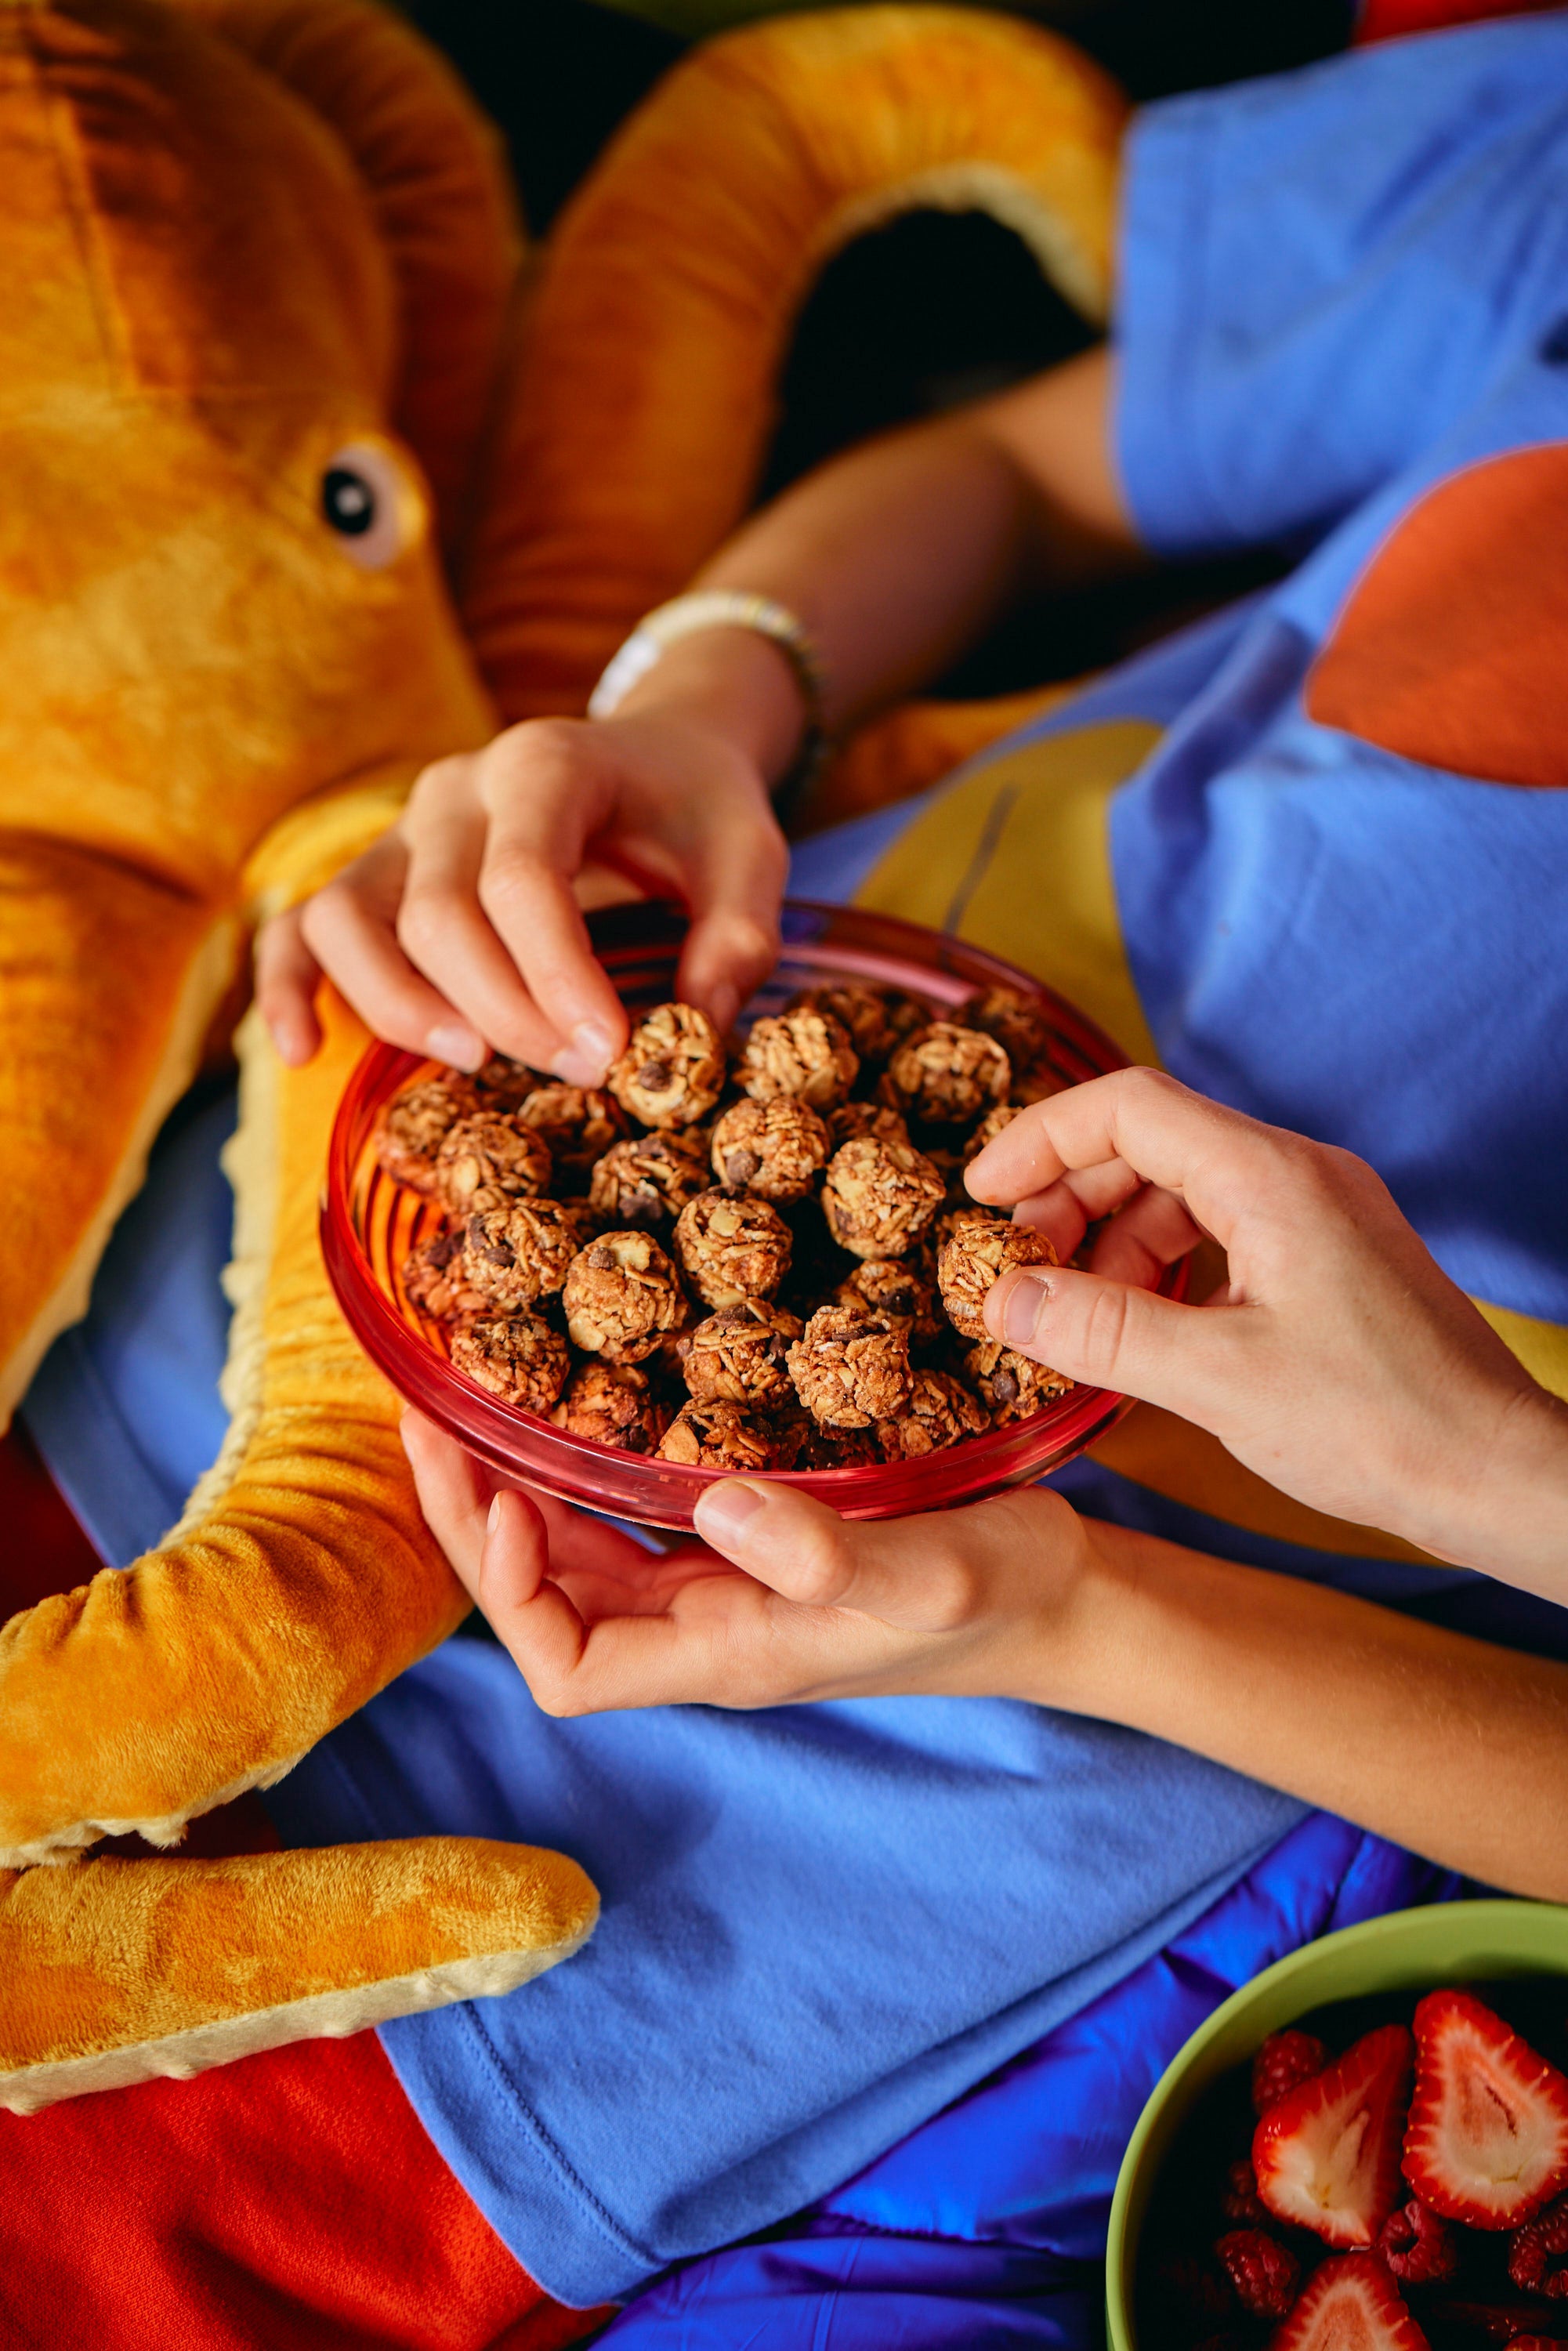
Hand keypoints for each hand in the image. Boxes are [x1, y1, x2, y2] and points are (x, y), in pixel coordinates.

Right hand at [255, 706, 788, 1080]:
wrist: (654, 757)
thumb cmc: (697, 812)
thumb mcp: (751, 857)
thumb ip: (739, 937)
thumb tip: (698, 1030)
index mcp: (545, 763)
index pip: (522, 878)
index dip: (558, 978)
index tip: (611, 1052)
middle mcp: (456, 788)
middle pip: (437, 914)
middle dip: (506, 1012)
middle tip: (582, 1072)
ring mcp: (403, 829)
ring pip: (350, 921)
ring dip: (403, 1008)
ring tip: (479, 1063)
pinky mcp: (375, 874)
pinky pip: (300, 927)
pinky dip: (290, 988)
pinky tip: (304, 1052)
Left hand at [402, 1409, 1097, 1715]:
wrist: (1065, 1597)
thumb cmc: (1006, 1593)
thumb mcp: (932, 1572)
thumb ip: (828, 1554)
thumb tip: (715, 1504)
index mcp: (729, 1655)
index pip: (567, 1667)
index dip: (512, 1592)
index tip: (511, 1491)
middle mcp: (706, 1632)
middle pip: (545, 1606)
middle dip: (476, 1524)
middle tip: (429, 1416)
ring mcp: (723, 1592)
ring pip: (578, 1561)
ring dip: (514, 1491)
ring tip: (467, 1402)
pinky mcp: (748, 1549)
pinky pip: (630, 1521)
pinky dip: (581, 1471)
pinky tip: (571, 1408)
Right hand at [965, 1067, 1567, 1583]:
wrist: (1492, 1473)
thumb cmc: (1378, 1424)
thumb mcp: (1216, 1380)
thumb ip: (1100, 1330)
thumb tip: (1001, 1297)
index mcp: (1270, 1176)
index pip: (1127, 1106)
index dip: (1040, 1140)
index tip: (980, 1194)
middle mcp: (1297, 1174)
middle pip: (1149, 1144)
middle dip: (1069, 1200)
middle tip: (1017, 1271)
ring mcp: (1317, 1213)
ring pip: (1181, 1193)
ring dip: (1112, 1246)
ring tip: (1076, 1320)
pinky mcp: (1327, 1258)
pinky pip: (1221, 1235)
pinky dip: (1163, 1272)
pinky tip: (1140, 1335)